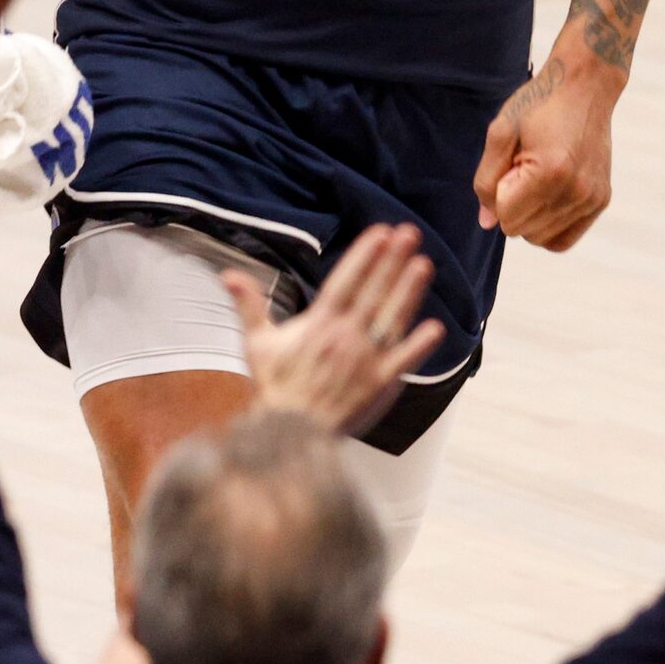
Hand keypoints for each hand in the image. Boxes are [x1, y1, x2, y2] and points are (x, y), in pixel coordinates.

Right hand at [230, 225, 445, 433]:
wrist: (289, 431)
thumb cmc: (274, 386)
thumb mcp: (256, 342)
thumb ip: (249, 305)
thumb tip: (228, 274)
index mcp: (319, 324)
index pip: (346, 281)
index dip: (364, 256)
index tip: (380, 233)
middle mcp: (345, 337)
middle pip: (373, 293)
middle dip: (392, 261)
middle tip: (409, 234)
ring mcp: (365, 360)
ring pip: (391, 319)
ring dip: (408, 291)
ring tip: (424, 264)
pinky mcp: (379, 384)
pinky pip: (403, 361)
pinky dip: (419, 345)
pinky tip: (436, 328)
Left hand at [474, 56, 618, 249]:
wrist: (584, 88)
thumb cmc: (538, 105)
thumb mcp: (500, 132)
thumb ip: (487, 180)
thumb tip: (487, 222)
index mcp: (550, 174)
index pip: (506, 219)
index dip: (498, 195)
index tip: (511, 165)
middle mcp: (577, 192)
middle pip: (523, 231)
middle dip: (512, 206)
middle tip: (523, 168)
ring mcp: (592, 199)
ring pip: (542, 238)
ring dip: (530, 215)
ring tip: (536, 179)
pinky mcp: (601, 201)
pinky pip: (565, 239)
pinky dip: (548, 227)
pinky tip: (545, 198)